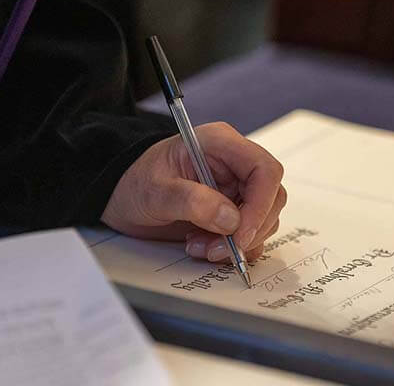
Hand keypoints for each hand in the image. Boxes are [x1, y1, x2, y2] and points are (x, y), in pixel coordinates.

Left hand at [101, 122, 286, 261]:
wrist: (122, 195)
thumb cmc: (135, 181)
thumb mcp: (155, 191)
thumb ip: (191, 201)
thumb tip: (231, 219)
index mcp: (221, 144)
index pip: (264, 170)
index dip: (260, 205)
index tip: (240, 234)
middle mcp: (235, 164)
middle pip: (271, 197)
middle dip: (249, 229)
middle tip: (217, 249)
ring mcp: (235, 188)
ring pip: (263, 218)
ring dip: (237, 242)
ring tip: (201, 246)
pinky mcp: (232, 210)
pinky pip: (250, 232)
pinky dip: (233, 248)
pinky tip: (204, 246)